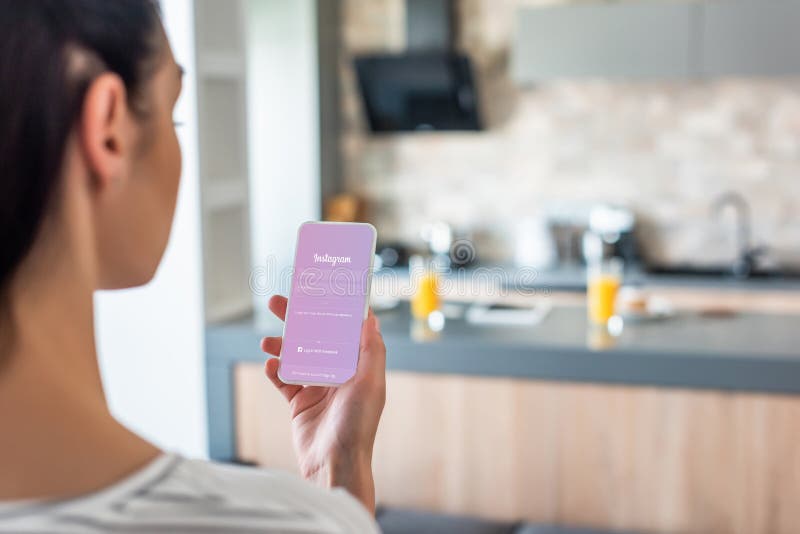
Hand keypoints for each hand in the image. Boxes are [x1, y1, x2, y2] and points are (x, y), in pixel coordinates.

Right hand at [261, 295, 385, 511]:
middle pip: (314, 338)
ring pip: (296, 356)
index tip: (316, 291)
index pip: (343, 330)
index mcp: (357, 366)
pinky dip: (275, 371)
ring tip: (266, 341)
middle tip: (278, 302)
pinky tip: (270, 366)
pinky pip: (283, 381)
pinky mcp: (300, 403)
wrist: (334, 463)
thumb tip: (371, 317)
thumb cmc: (357, 426)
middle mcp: (338, 374)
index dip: (330, 311)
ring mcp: (317, 388)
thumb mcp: (370, 383)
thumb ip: (371, 349)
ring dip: (281, 345)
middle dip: (297, 320)